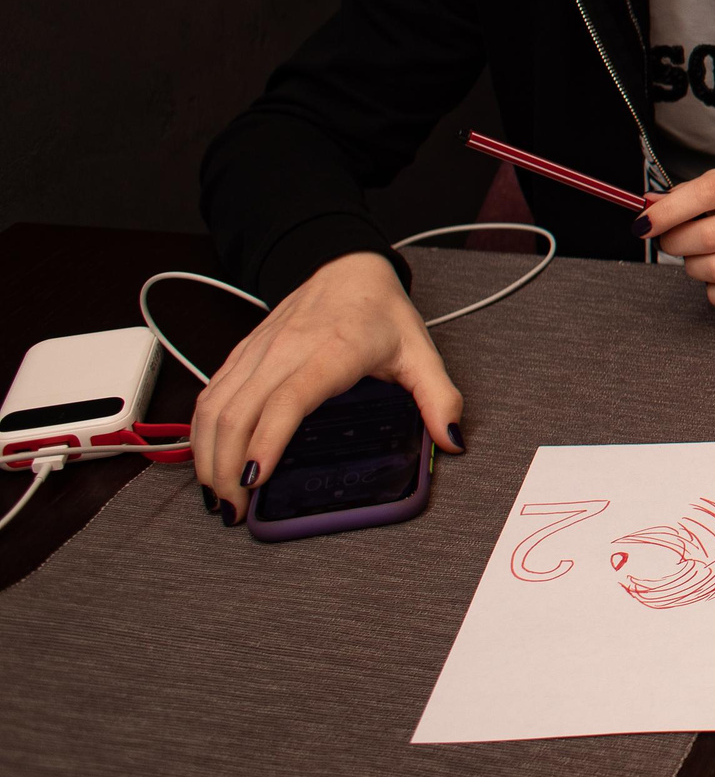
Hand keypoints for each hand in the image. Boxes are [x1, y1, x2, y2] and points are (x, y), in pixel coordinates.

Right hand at [191, 252, 461, 522]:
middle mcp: (286, 350)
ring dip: (206, 455)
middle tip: (235, 510)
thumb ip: (440, 397)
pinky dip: (200, 432)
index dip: (266, 442)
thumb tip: (451, 440)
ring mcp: (258, 351)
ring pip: (214, 406)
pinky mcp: (241, 353)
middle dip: (226, 467)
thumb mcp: (421, 353)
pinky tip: (207, 460)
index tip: (255, 481)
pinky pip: (209, 395)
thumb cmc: (381, 312)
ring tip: (218, 496)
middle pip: (238, 412)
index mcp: (332, 351)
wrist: (348, 267)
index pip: (288, 401)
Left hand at [639, 162, 714, 310]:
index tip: (642, 225)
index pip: (708, 193)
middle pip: (708, 237)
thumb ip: (687, 194)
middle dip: (675, 243)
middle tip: (670, 242)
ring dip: (693, 268)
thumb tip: (648, 207)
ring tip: (699, 257)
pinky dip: (713, 291)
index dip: (668, 212)